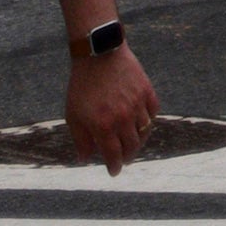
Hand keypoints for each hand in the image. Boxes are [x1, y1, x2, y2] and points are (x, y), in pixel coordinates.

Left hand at [64, 36, 160, 171]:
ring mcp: (137, 104)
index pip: (114, 155)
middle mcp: (123, 118)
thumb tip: (85, 158)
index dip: (115, 166)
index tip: (114, 171)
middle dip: (128, 156)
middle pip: (132, 146)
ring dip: (139, 140)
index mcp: (103, 126)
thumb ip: (80, 139)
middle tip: (125, 159)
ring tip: (134, 143)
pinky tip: (143, 122)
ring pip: (144, 130)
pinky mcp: (146, 90)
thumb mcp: (73, 115)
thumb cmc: (82, 86)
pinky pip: (153, 112)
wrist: (98, 54)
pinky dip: (149, 120)